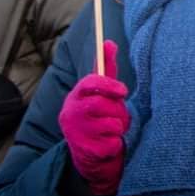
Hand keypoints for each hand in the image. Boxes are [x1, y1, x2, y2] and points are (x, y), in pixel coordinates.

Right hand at [58, 40, 129, 195]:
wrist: (90, 153)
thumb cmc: (99, 114)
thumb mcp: (102, 91)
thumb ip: (106, 68)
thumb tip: (109, 42)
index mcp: (75, 96)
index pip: (89, 83)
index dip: (108, 85)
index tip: (123, 90)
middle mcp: (70, 114)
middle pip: (102, 104)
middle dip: (117, 110)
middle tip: (118, 114)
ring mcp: (76, 134)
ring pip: (111, 124)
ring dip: (119, 126)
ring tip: (113, 128)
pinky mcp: (86, 153)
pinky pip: (113, 143)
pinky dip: (117, 143)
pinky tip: (109, 143)